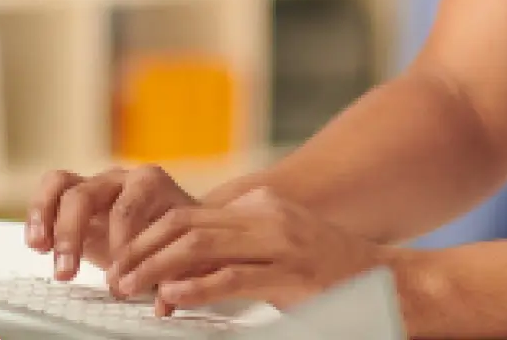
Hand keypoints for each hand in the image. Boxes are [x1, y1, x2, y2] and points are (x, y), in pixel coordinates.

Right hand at [24, 165, 198, 282]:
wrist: (175, 221)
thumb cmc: (177, 236)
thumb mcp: (182, 251)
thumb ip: (174, 274)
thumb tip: (164, 303)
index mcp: (149, 183)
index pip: (126, 209)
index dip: (117, 244)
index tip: (117, 278)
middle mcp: (118, 178)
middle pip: (85, 194)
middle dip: (72, 234)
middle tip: (67, 272)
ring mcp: (94, 184)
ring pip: (60, 185)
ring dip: (45, 217)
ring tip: (40, 248)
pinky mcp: (74, 196)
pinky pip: (50, 193)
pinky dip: (38, 215)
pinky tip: (37, 243)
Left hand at [110, 186, 398, 314]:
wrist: (391, 284)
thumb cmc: (334, 274)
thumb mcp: (282, 251)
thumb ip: (239, 253)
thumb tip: (182, 276)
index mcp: (262, 207)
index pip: (189, 214)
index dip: (147, 237)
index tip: (122, 261)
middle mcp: (267, 217)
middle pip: (185, 225)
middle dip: (141, 251)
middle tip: (115, 279)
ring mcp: (280, 244)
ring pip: (200, 246)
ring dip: (156, 269)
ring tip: (131, 290)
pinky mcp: (291, 275)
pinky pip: (232, 278)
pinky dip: (196, 288)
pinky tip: (172, 299)